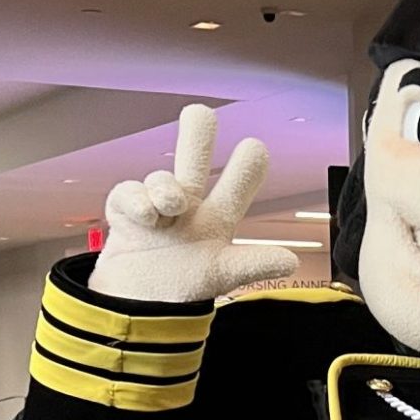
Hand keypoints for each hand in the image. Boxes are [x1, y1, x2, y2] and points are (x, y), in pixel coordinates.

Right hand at [88, 104, 298, 301]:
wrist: (139, 308)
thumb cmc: (183, 289)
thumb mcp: (224, 275)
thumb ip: (255, 264)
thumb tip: (292, 261)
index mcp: (217, 217)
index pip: (236, 186)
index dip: (246, 167)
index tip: (255, 145)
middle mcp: (188, 206)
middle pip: (194, 161)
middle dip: (197, 134)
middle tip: (199, 111)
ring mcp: (157, 207)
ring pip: (161, 178)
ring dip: (165, 187)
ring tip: (172, 205)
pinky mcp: (127, 213)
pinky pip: (128, 192)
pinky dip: (135, 199)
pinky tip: (147, 214)